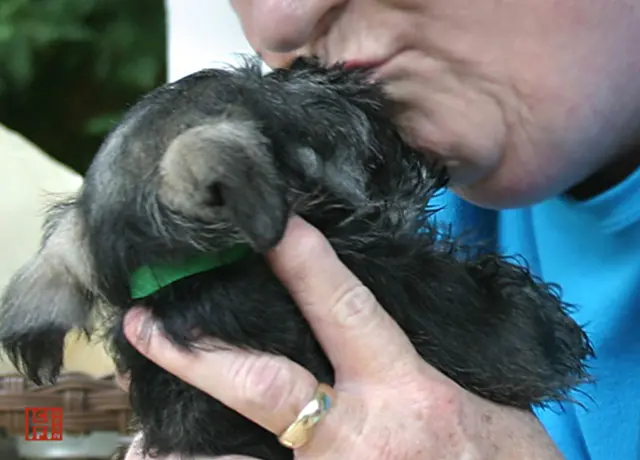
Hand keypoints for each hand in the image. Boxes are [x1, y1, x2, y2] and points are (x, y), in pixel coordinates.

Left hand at [121, 216, 562, 458]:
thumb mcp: (488, 399)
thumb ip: (428, 364)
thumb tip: (382, 330)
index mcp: (407, 392)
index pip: (343, 309)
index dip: (303, 263)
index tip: (268, 226)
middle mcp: (358, 436)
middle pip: (261, 385)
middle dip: (196, 353)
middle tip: (142, 324)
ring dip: (190, 449)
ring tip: (144, 441)